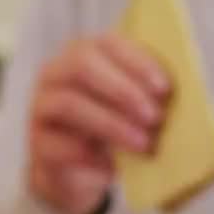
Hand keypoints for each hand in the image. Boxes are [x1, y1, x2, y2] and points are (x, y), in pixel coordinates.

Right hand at [26, 34, 170, 213]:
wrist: (77, 170)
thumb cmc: (110, 128)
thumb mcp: (128, 108)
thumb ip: (146, 96)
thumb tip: (175, 102)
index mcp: (84, 53)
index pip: (107, 43)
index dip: (137, 62)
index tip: (164, 87)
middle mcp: (56, 73)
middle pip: (82, 65)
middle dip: (123, 90)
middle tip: (155, 116)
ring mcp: (41, 107)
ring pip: (70, 104)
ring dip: (112, 124)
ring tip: (142, 144)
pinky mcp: (38, 142)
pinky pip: (60, 144)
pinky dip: (91, 156)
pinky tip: (113, 167)